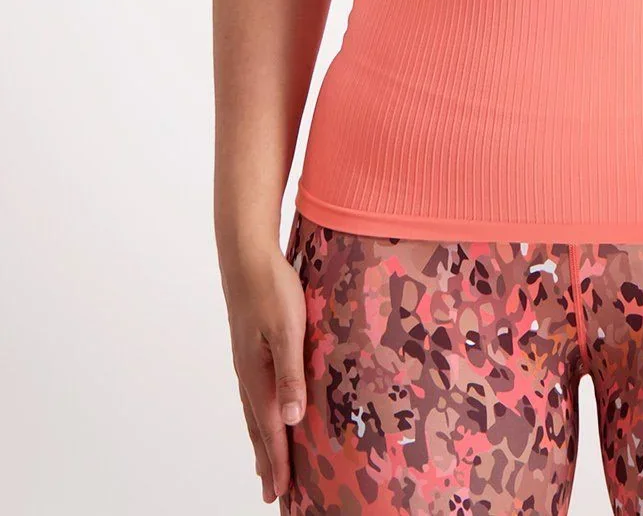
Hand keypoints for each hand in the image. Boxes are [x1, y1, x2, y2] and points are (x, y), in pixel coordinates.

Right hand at [219, 241, 307, 505]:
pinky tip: (265, 413)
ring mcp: (246, 362)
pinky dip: (259, 416)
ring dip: (262, 442)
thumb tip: (292, 419)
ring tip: (266, 466)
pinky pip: (254, 394)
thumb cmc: (271, 288)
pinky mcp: (249, 349)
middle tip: (272, 494)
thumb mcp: (288, 329)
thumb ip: (291, 374)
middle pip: (258, 428)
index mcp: (256, 374)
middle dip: (267, 461)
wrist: (246, 255)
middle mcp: (247, 374)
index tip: (281, 492)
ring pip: (253, 412)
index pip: (270, 428)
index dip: (278, 461)